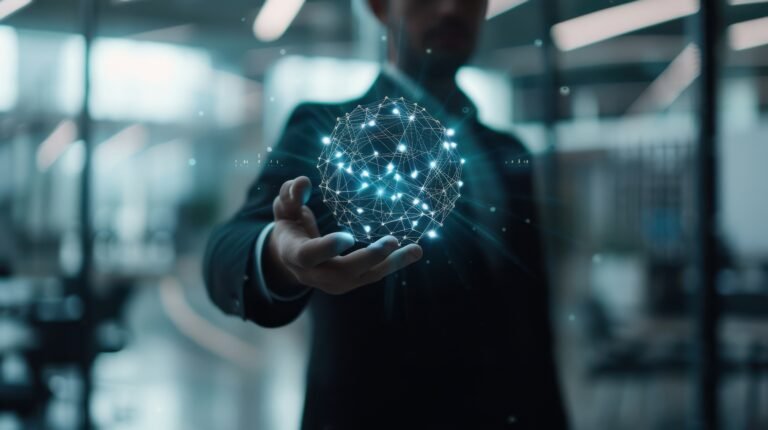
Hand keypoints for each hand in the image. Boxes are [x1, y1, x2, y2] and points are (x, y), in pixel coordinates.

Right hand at [265, 176, 422, 294]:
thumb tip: (303, 181)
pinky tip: (413, 251)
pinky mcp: (351, 282)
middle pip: (344, 272)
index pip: (310, 255)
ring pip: (365, 277)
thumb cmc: (289, 226)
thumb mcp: (284, 209)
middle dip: (369, 258)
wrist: (290, 259)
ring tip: (416, 250)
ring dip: (392, 264)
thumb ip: (290, 196)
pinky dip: (393, 263)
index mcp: (295, 255)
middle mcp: (316, 275)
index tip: (347, 237)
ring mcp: (335, 282)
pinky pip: (373, 274)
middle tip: (393, 241)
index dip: (327, 248)